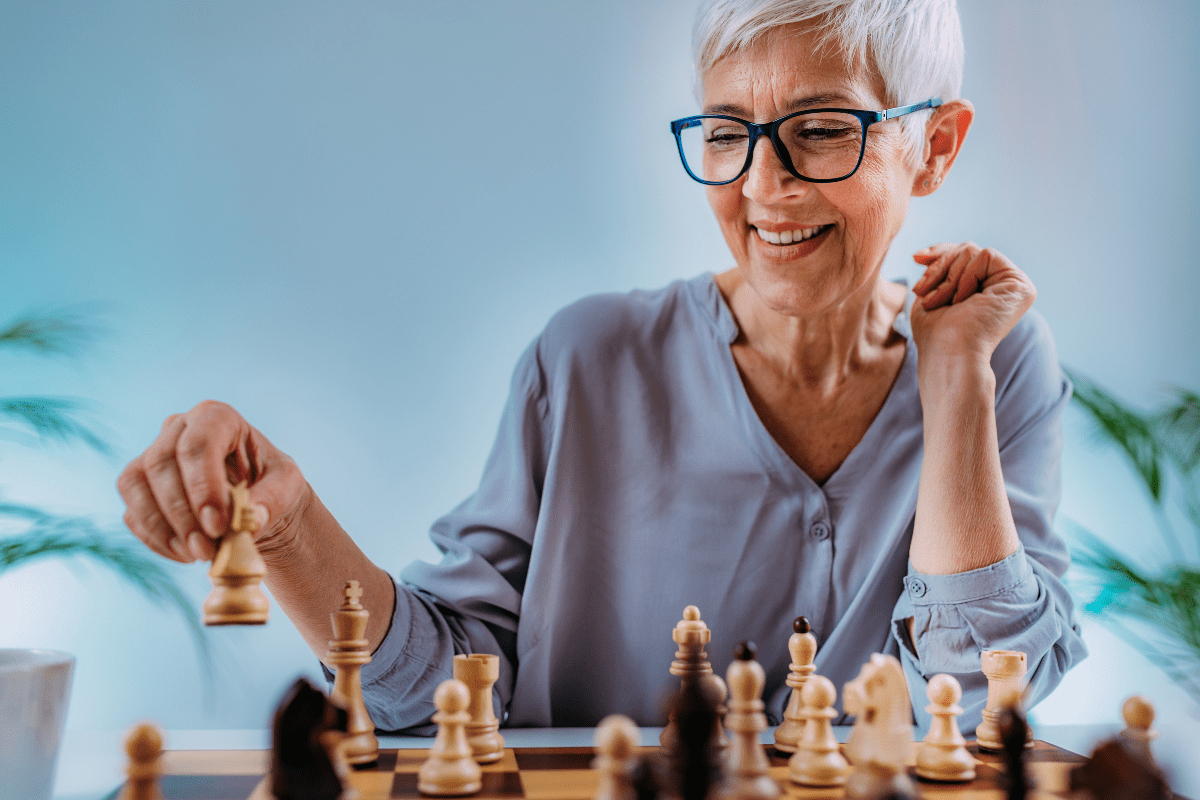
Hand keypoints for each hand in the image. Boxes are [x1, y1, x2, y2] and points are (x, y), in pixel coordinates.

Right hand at [117, 401, 308, 563]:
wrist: (257, 503)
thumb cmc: (273, 485)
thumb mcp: (288, 487)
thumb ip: (272, 499)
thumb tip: (250, 520)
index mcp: (217, 417)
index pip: (199, 443)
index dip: (202, 485)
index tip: (218, 525)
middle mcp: (178, 428)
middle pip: (160, 462)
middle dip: (181, 512)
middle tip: (206, 549)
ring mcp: (152, 455)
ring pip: (134, 484)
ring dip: (162, 527)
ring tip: (197, 554)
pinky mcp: (139, 488)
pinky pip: (132, 512)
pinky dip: (156, 539)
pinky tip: (186, 554)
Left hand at [910, 242, 1035, 365]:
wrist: (948, 352)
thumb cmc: (935, 333)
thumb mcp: (929, 295)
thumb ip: (935, 272)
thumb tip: (922, 255)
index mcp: (982, 290)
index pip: (962, 256)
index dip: (939, 252)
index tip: (916, 258)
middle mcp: (1001, 287)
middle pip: (965, 250)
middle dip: (939, 267)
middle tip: (922, 291)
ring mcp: (1013, 286)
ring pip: (972, 250)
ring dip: (947, 277)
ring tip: (941, 303)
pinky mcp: (1021, 286)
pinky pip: (986, 255)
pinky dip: (966, 275)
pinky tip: (963, 300)